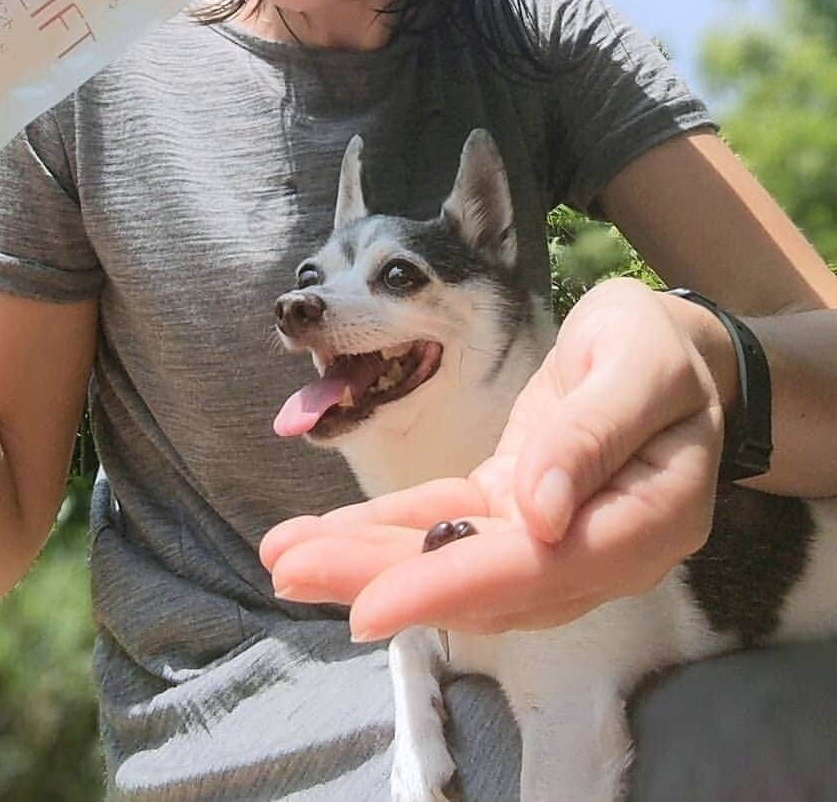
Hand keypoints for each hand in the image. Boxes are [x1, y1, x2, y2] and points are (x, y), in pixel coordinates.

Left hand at [260, 278, 724, 640]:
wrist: (670, 351)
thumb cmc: (663, 348)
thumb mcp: (639, 364)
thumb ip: (595, 435)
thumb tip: (538, 517)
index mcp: (648, 522)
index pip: (541, 568)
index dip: (453, 586)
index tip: (370, 606)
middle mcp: (597, 552)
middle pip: (482, 579)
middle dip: (382, 579)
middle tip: (288, 571)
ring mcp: (552, 539)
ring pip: (454, 560)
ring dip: (368, 560)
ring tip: (284, 557)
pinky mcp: (515, 514)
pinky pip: (447, 526)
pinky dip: (385, 530)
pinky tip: (325, 535)